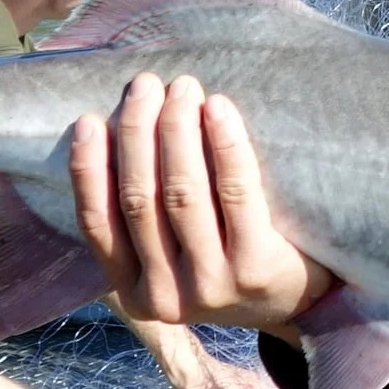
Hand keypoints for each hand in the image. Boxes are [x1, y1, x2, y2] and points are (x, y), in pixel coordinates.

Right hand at [72, 72, 334, 334]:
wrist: (298, 303)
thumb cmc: (228, 262)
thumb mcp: (174, 258)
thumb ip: (145, 220)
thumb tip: (116, 131)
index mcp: (135, 293)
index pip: (98, 223)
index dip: (89, 168)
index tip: (90, 119)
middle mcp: (166, 296)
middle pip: (140, 199)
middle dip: (138, 133)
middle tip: (146, 85)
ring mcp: (211, 285)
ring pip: (182, 194)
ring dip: (177, 130)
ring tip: (182, 88)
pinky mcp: (255, 268)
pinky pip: (235, 193)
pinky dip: (224, 145)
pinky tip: (218, 108)